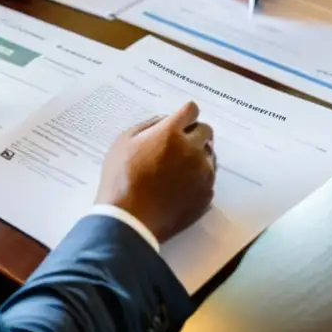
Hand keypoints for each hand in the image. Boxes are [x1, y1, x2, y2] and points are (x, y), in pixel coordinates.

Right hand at [96, 102, 215, 243]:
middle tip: (178, 146)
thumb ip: (148, 125)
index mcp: (171, 133)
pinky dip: (198, 179)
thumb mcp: (124, 142)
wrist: (130, 220)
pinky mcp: (206, 194)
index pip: (192, 110)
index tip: (179, 122)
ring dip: (198, 156)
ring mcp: (202, 173)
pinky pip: (209, 178)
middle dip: (194, 134)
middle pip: (206, 131)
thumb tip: (165, 120)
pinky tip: (180, 187)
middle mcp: (192, 150)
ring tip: (177, 170)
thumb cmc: (121, 179)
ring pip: (210, 155)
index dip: (185, 115)